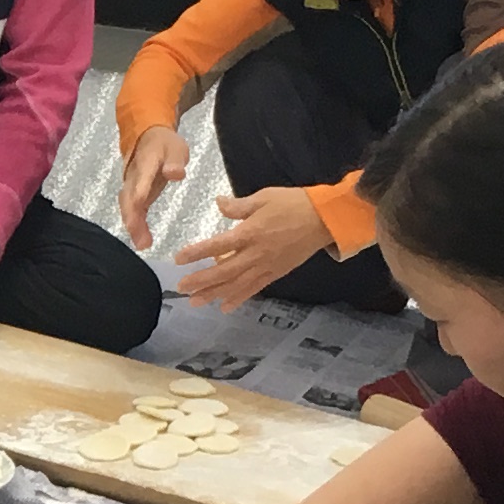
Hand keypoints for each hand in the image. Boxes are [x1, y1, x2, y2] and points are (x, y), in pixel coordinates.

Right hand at [119, 124, 188, 249]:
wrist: (148, 139)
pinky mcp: (134, 195)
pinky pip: (132, 211)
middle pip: (129, 197)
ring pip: (128, 206)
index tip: (140, 205)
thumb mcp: (175, 148)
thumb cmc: (165, 145)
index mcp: (146, 162)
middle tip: (141, 238)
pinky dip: (135, 225)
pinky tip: (143, 241)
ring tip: (142, 244)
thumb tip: (175, 174)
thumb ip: (175, 161)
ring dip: (133, 224)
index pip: (141, 177)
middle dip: (133, 217)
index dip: (140, 191)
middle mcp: (134, 176)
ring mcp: (132, 186)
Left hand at [176, 185, 334, 309]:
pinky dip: (239, 298)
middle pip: (223, 272)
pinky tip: (224, 306)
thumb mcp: (264, 197)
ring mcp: (266, 266)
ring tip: (195, 301)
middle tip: (181, 288)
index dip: (197, 253)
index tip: (178, 259)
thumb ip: (238, 205)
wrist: (325, 220)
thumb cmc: (294, 204)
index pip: (217, 245)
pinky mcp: (276, 273)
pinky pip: (254, 289)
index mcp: (250, 232)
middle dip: (201, 281)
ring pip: (236, 284)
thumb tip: (218, 203)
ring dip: (214, 294)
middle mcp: (256, 254)